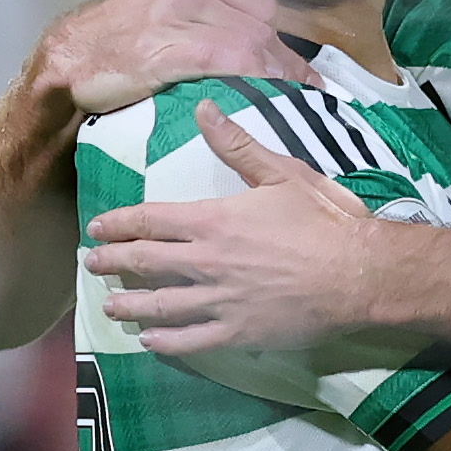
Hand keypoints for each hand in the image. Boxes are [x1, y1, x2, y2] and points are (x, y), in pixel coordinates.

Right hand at [37, 0, 316, 115]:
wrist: (71, 59)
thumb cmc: (124, 32)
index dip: (282, 39)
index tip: (295, 68)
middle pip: (262, 21)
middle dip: (283, 60)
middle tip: (299, 91)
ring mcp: (180, 10)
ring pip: (252, 41)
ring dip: (277, 75)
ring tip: (291, 101)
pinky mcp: (170, 45)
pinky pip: (231, 59)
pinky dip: (256, 79)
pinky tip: (268, 99)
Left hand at [82, 101, 375, 353]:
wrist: (358, 273)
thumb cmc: (324, 218)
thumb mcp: (283, 172)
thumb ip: (237, 144)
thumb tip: (202, 109)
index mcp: (213, 220)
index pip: (150, 220)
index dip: (119, 223)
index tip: (97, 228)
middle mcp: (206, 262)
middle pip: (145, 262)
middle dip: (113, 262)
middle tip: (91, 265)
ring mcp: (219, 301)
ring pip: (160, 305)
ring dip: (130, 303)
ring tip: (110, 305)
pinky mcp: (238, 333)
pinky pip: (190, 341)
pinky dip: (164, 341)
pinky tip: (149, 341)